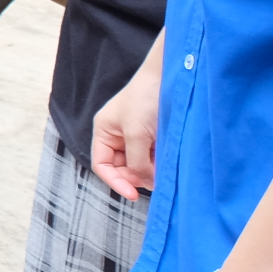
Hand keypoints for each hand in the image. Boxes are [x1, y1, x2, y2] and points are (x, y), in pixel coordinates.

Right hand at [92, 53, 160, 199]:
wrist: (170, 77)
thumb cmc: (145, 99)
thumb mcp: (136, 134)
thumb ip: (137, 162)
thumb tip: (145, 183)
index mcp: (104, 131)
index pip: (102, 165)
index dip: (115, 181)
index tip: (133, 195)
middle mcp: (117, 135)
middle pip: (120, 167)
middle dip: (136, 176)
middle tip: (154, 181)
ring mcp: (135, 135)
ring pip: (138, 163)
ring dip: (150, 169)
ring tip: (163, 169)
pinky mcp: (152, 134)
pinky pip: (152, 156)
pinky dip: (158, 162)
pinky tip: (167, 161)